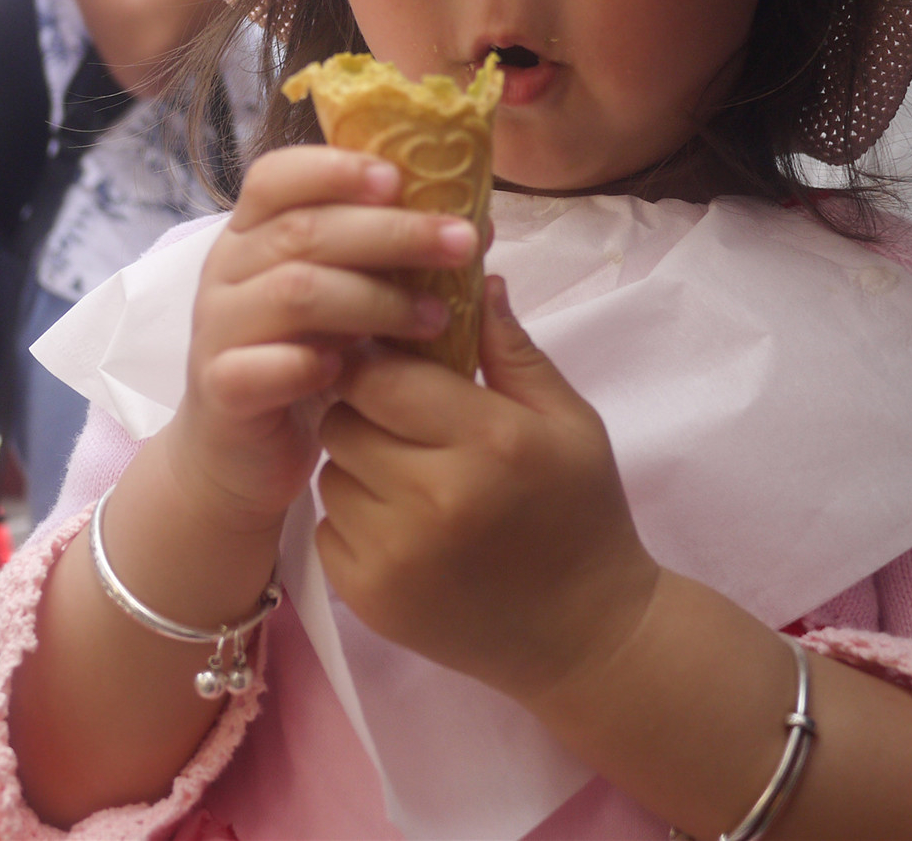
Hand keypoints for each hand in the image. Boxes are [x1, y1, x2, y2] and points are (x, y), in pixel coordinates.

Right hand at [160, 144, 474, 535]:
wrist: (240, 449)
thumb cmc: (303, 354)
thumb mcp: (344, 295)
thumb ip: (389, 257)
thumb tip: (477, 221)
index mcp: (253, 233)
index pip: (277, 176)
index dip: (336, 169)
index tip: (400, 178)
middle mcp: (228, 270)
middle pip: (303, 230)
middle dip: (391, 232)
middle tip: (461, 244)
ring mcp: (218, 328)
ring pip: (294, 292)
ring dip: (375, 300)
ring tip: (438, 319)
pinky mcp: (221, 388)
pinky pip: (260, 366)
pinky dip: (309, 364)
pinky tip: (355, 372)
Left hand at [315, 276, 660, 704]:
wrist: (583, 635)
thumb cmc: (581, 514)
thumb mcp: (569, 420)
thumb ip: (512, 349)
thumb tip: (473, 276)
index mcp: (488, 440)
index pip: (384, 371)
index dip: (376, 354)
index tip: (386, 351)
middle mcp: (434, 496)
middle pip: (345, 417)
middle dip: (361, 404)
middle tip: (395, 410)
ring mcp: (395, 554)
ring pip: (332, 471)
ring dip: (357, 461)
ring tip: (405, 469)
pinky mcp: (369, 597)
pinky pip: (328, 527)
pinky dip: (353, 517)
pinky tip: (401, 522)